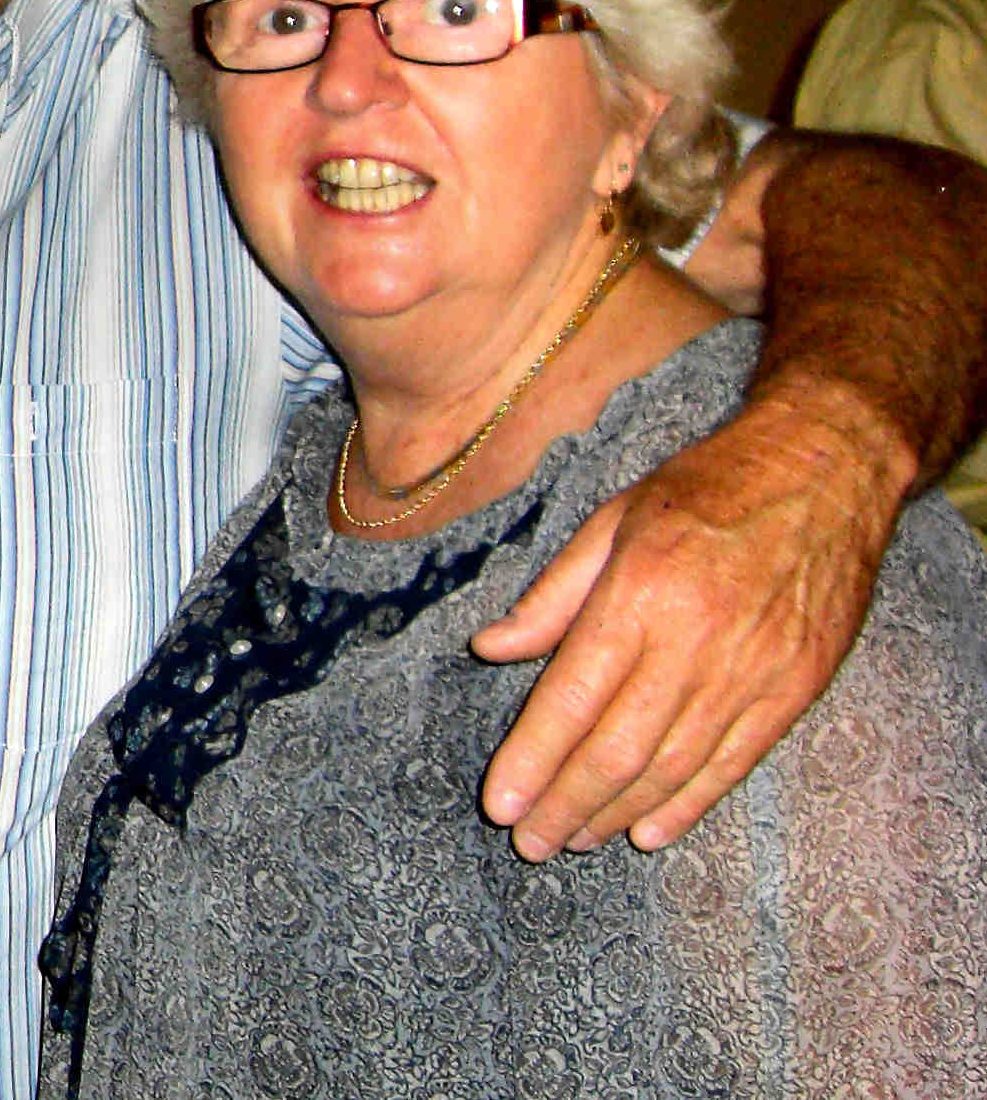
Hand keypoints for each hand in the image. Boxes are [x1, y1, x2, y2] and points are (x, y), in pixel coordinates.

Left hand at [471, 386, 901, 859]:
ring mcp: (753, 671)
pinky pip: (734, 762)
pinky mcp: (795, 689)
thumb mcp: (613, 518)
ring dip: (617, 811)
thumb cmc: (706, 488)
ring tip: (573, 839)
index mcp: (640, 594)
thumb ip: (551, 595)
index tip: (500, 803)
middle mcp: (696, 641)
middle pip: (619, 747)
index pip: (572, 697)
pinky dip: (689, 804)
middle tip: (527, 842)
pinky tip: (649, 831)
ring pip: (673, 766)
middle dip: (566, 802)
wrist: (826, 473)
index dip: (532, 758)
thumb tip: (490, 649)